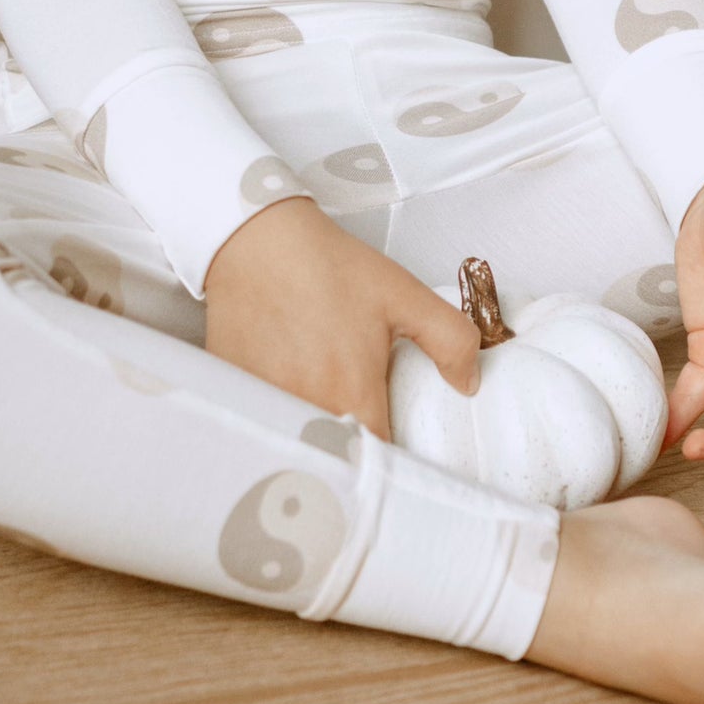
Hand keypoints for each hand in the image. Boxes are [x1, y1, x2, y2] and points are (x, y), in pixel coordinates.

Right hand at [203, 195, 480, 439]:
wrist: (258, 240)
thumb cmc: (327, 267)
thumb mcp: (404, 296)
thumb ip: (450, 340)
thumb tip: (468, 382)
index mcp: (352, 394)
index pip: (377, 461)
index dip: (389, 464)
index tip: (394, 453)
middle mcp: (306, 409)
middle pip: (335, 461)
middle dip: (350, 459)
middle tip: (358, 438)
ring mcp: (265, 406)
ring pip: (296, 449)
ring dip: (313, 444)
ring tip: (322, 419)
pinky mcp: (235, 396)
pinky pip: (263, 429)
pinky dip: (277, 426)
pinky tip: (285, 400)